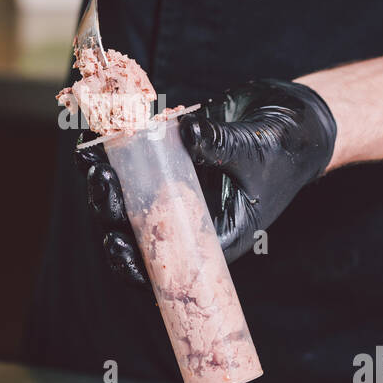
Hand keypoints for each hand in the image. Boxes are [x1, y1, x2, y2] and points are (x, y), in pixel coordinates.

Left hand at [79, 79, 337, 283]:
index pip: (172, 266)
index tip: (116, 244)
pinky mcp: (168, 158)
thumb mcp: (259, 151)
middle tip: (101, 180)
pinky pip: (133, 163)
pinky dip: (112, 154)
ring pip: (129, 200)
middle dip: (111, 212)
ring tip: (90, 161)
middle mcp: (190, 218)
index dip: (138, 265)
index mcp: (217, 236)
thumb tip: (187, 134)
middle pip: (140, 231)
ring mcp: (176, 188)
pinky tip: (92, 142)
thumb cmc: (287, 148)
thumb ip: (223, 145)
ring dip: (105, 186)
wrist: (292, 116)